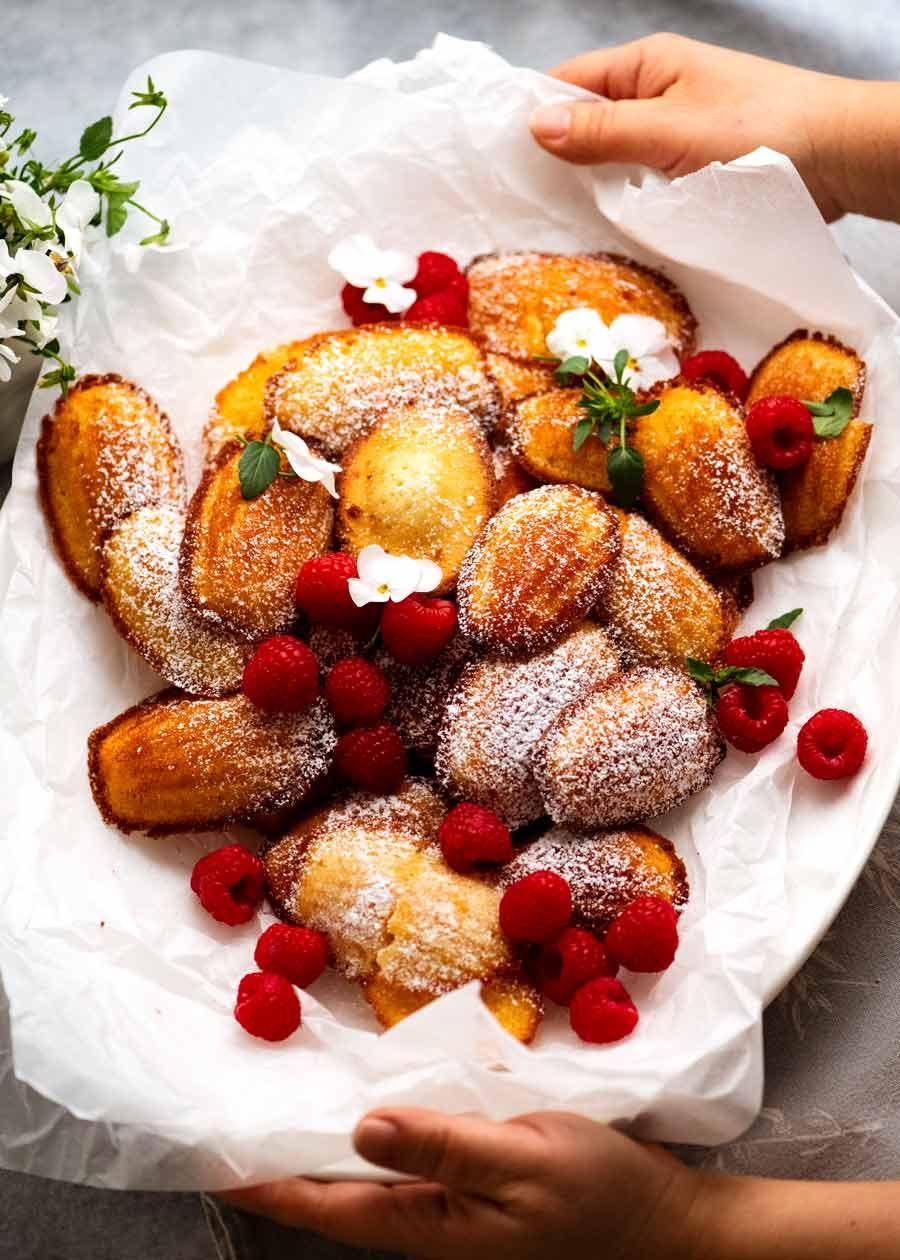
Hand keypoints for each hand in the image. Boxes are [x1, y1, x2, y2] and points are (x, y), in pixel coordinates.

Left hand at [222, 1107, 700, 1258]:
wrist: (665, 1227)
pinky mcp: (476, 1186)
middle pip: (337, 1195)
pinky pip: (410, 1160)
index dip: (265, 1180)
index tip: (210, 1157)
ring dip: (324, 1146)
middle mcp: (429, 1222)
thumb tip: (360, 1127)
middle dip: (282, 1162)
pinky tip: (371, 1101)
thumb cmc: (601, 1196)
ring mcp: (453, 1209)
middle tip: (235, 1121)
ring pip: (369, 1179)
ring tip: (283, 1106)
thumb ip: (444, 1144)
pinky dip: (377, 1131)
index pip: (325, 1204)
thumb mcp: (526, 1159)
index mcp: (429, 1224)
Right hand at [529, 34, 899, 223]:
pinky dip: (623, 209)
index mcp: (646, 66)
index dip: (533, 118)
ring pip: (613, 163)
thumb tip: (535, 126)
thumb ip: (604, 132)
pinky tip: (605, 238)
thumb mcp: (672, 131)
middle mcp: (656, 96)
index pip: (568, 84)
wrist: (840, 160)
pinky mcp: (691, 174)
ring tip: (555, 231)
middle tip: (521, 210)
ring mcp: (673, 137)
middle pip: (586, 127)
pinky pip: (642, 189)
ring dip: (591, 193)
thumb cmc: (763, 133)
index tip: (498, 163)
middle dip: (557, 163)